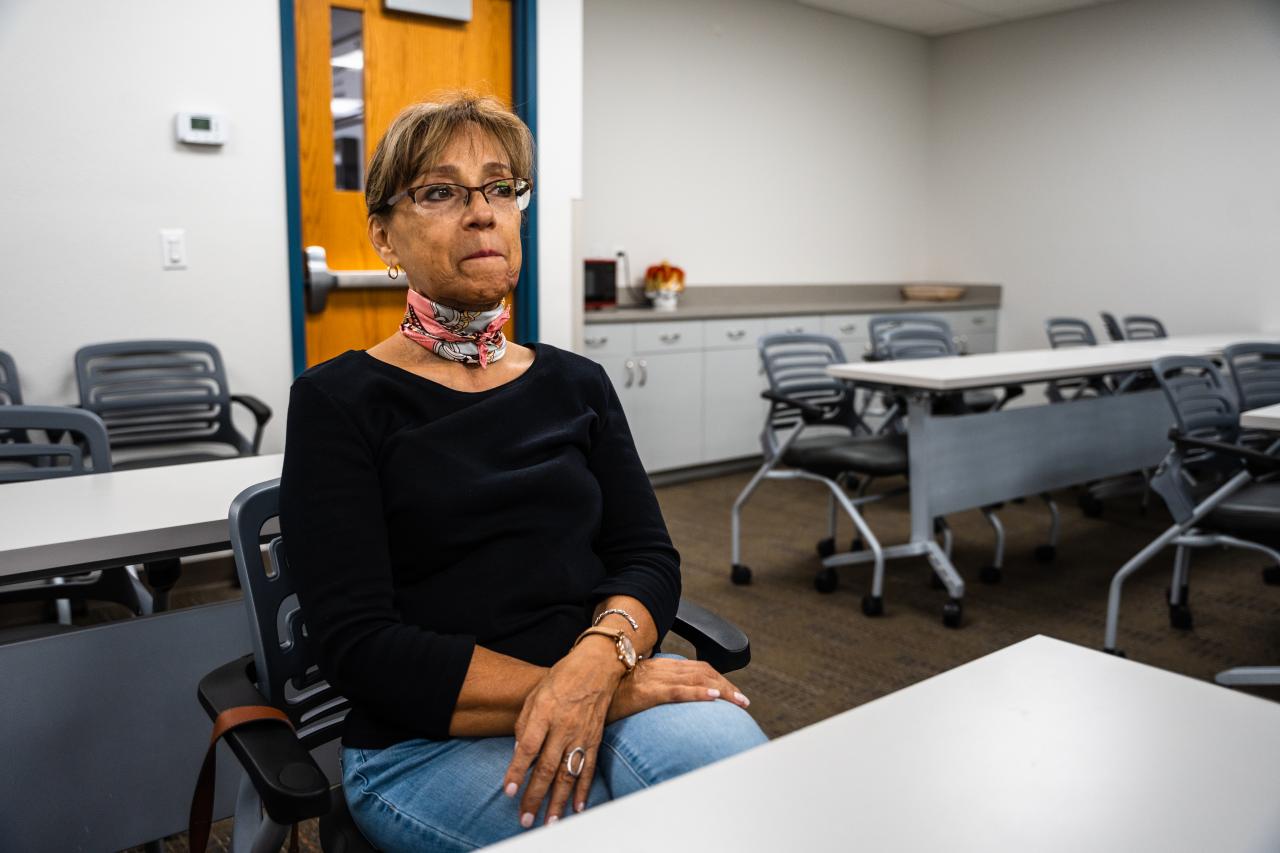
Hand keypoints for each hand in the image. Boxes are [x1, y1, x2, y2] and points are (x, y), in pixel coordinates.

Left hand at [501, 638, 623, 825]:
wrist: (598, 665)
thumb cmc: (562, 676)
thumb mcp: (536, 693)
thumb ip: (525, 723)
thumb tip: (520, 751)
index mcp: (545, 712)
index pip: (528, 748)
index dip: (517, 771)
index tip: (509, 791)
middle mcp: (564, 726)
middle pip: (547, 768)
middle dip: (535, 796)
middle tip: (525, 818)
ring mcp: (582, 735)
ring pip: (569, 774)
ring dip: (559, 801)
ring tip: (551, 821)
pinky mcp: (596, 739)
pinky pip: (589, 768)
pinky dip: (583, 789)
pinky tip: (577, 806)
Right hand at [607, 656, 749, 723]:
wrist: (585, 690)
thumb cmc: (607, 693)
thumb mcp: (634, 688)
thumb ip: (652, 688)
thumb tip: (667, 699)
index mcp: (659, 667)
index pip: (697, 669)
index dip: (718, 679)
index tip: (731, 693)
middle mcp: (660, 668)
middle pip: (702, 673)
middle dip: (726, 686)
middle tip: (743, 701)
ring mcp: (654, 678)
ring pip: (696, 680)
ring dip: (722, 690)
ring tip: (738, 702)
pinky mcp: (647, 692)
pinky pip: (677, 691)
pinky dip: (699, 694)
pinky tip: (714, 699)